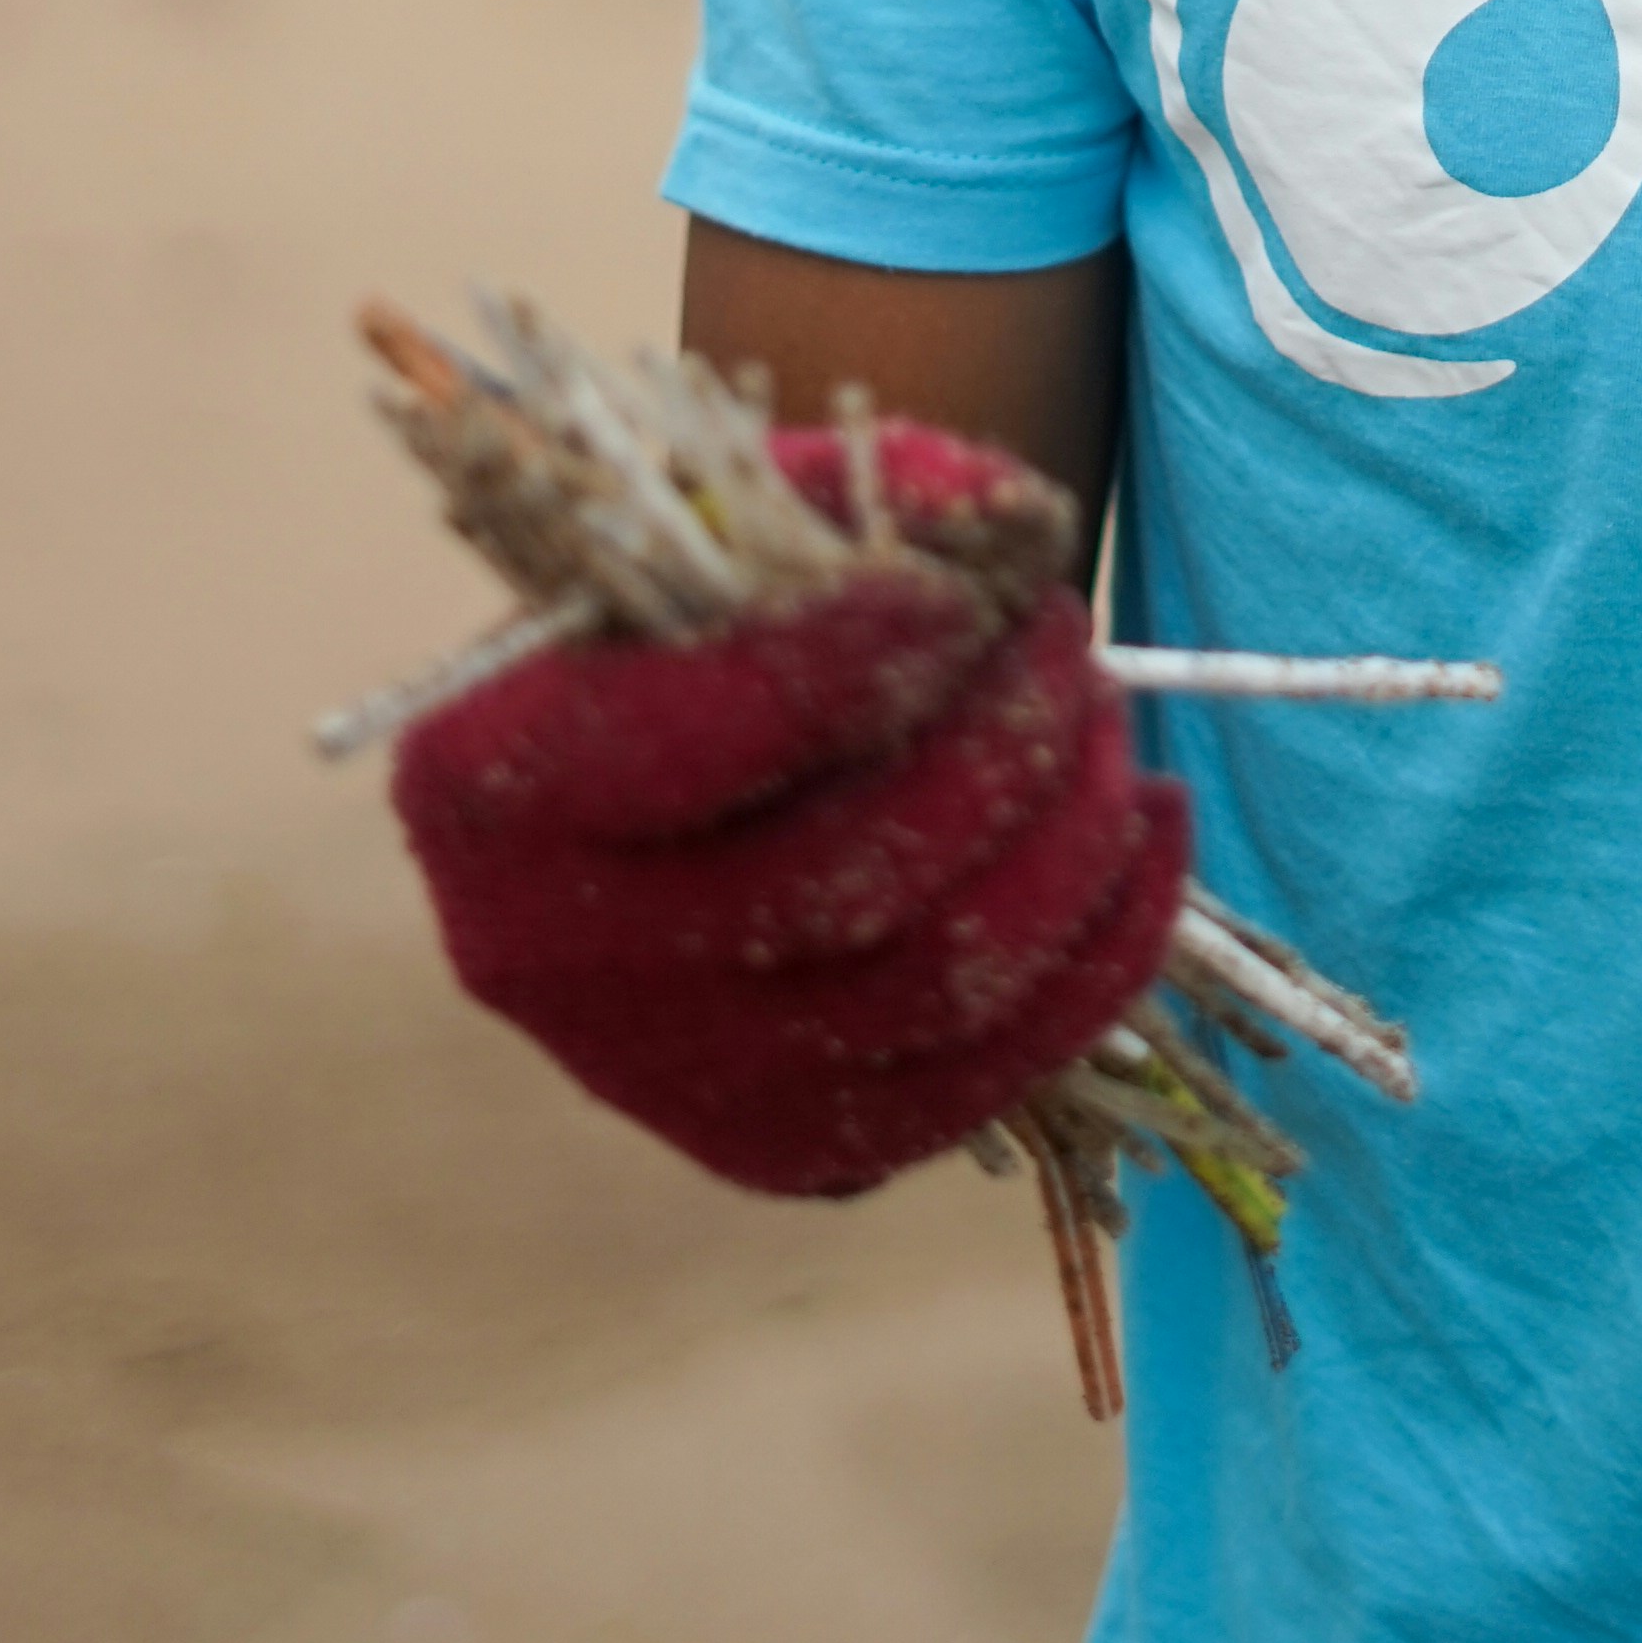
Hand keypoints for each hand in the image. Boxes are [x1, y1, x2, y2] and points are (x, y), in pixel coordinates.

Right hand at [393, 419, 1187, 1196]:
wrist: (664, 796)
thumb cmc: (693, 624)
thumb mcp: (732, 518)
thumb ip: (858, 493)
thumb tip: (1015, 528)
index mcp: (490, 788)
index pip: (679, 743)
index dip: (845, 660)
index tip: (966, 588)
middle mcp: (551, 963)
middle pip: (846, 877)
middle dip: (1003, 738)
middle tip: (1063, 631)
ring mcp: (673, 1085)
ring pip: (941, 982)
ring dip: (1073, 831)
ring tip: (1103, 714)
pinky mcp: (792, 1148)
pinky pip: (997, 1070)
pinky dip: (1111, 942)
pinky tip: (1150, 820)